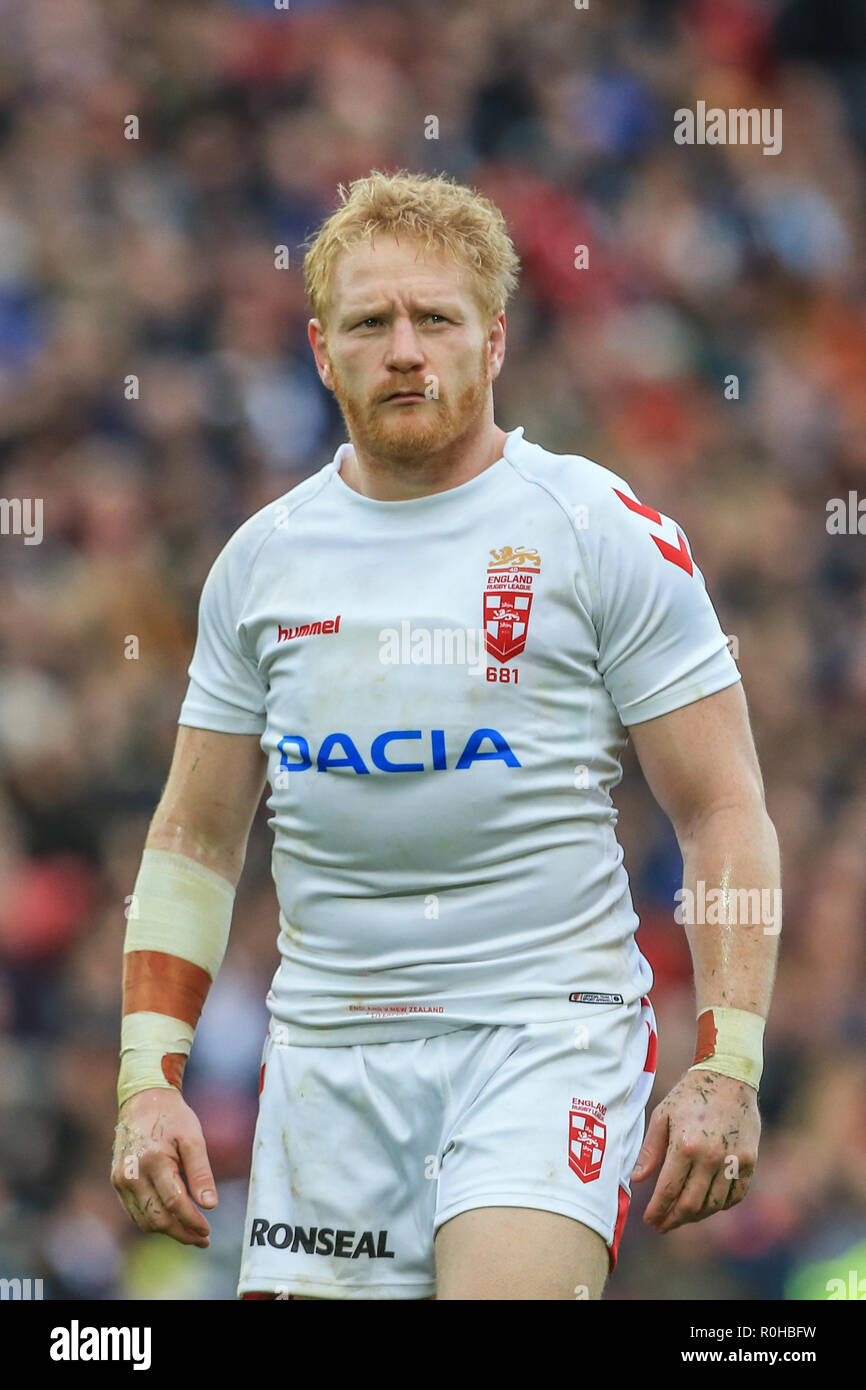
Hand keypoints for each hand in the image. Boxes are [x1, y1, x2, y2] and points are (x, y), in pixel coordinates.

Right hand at [111, 1088, 217, 1247]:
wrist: (143, 1100)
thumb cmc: (172, 1117)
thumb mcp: (193, 1138)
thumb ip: (201, 1172)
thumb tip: (210, 1206)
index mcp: (154, 1161)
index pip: (175, 1203)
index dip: (192, 1222)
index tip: (207, 1231)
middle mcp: (132, 1174)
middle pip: (157, 1218)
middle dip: (181, 1233)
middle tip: (202, 1238)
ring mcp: (121, 1180)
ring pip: (144, 1220)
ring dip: (167, 1231)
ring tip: (190, 1233)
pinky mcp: (117, 1181)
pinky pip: (134, 1211)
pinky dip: (153, 1220)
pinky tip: (172, 1220)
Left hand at [630, 1069, 759, 1231]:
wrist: (729, 1077)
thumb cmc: (690, 1094)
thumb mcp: (662, 1115)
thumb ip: (650, 1150)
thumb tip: (637, 1180)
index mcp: (685, 1146)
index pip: (668, 1191)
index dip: (657, 1210)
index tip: (649, 1220)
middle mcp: (710, 1158)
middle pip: (690, 1205)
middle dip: (673, 1220)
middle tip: (662, 1226)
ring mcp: (733, 1161)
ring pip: (713, 1206)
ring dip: (695, 1216)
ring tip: (681, 1216)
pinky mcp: (749, 1161)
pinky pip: (736, 1196)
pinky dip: (721, 1206)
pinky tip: (708, 1205)